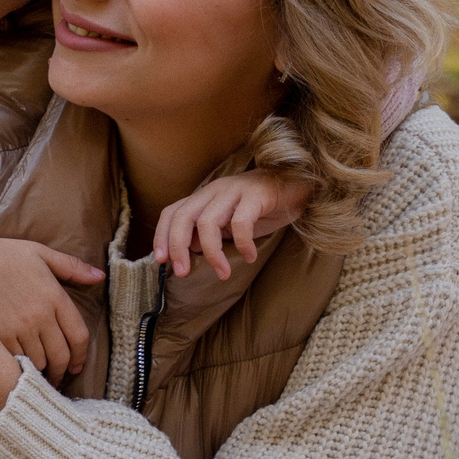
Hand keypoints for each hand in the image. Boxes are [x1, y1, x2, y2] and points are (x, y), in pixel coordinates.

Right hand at [0, 224, 98, 383]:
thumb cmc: (1, 253)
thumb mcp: (39, 253)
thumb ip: (71, 267)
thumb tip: (99, 276)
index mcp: (54, 295)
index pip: (79, 336)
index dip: (80, 357)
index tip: (76, 367)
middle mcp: (40, 314)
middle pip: (61, 356)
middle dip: (61, 372)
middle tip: (56, 378)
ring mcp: (18, 327)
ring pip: (39, 364)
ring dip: (41, 374)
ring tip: (36, 379)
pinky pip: (16, 364)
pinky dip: (19, 372)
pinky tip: (16, 374)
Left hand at [153, 171, 313, 278]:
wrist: (298, 186)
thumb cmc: (261, 207)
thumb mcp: (229, 222)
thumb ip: (208, 233)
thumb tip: (189, 249)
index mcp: (204, 197)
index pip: (172, 212)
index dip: (161, 236)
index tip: (160, 262)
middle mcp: (214, 190)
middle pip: (183, 216)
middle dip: (178, 246)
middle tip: (182, 272)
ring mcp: (234, 190)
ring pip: (208, 221)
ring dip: (212, 252)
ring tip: (223, 273)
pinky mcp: (256, 195)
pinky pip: (241, 221)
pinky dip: (242, 243)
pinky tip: (249, 257)